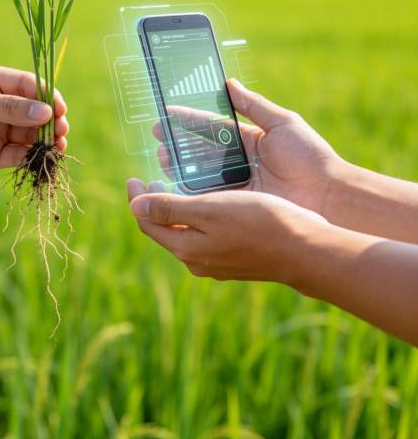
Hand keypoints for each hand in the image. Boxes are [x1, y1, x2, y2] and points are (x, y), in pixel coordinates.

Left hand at [0, 64, 68, 181]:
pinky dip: (31, 157)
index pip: (29, 84)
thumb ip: (8, 108)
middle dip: (51, 120)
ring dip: (46, 140)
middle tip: (62, 130)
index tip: (60, 108)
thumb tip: (47, 112)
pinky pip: (18, 155)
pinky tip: (39, 159)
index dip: (48, 96)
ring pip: (30, 134)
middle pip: (35, 111)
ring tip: (58, 146)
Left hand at [127, 179, 326, 282]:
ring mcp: (218, 262)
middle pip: (165, 229)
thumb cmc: (258, 223)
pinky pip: (206, 236)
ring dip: (177, 209)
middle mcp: (198, 260)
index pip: (148, 222)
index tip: (134, 176)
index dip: (137, 198)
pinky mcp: (237, 259)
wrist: (304, 249)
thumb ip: (170, 208)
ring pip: (186, 233)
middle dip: (155, 203)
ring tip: (177, 185)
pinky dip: (198, 216)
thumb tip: (134, 206)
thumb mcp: (209, 209)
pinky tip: (209, 202)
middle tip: (151, 178)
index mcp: (187, 248)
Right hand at [154, 79, 340, 216]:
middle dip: (178, 146)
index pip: (211, 127)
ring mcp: (239, 186)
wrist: (330, 197)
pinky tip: (175, 186)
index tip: (166, 116)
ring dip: (180, 168)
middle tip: (159, 142)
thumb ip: (254, 105)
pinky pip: (211, 198)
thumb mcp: (283, 123)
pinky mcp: (240, 207)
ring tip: (162, 160)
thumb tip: (229, 83)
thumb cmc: (310, 157)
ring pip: (202, 175)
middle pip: (202, 152)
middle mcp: (241, 163)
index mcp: (250, 141)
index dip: (188, 121)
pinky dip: (193, 193)